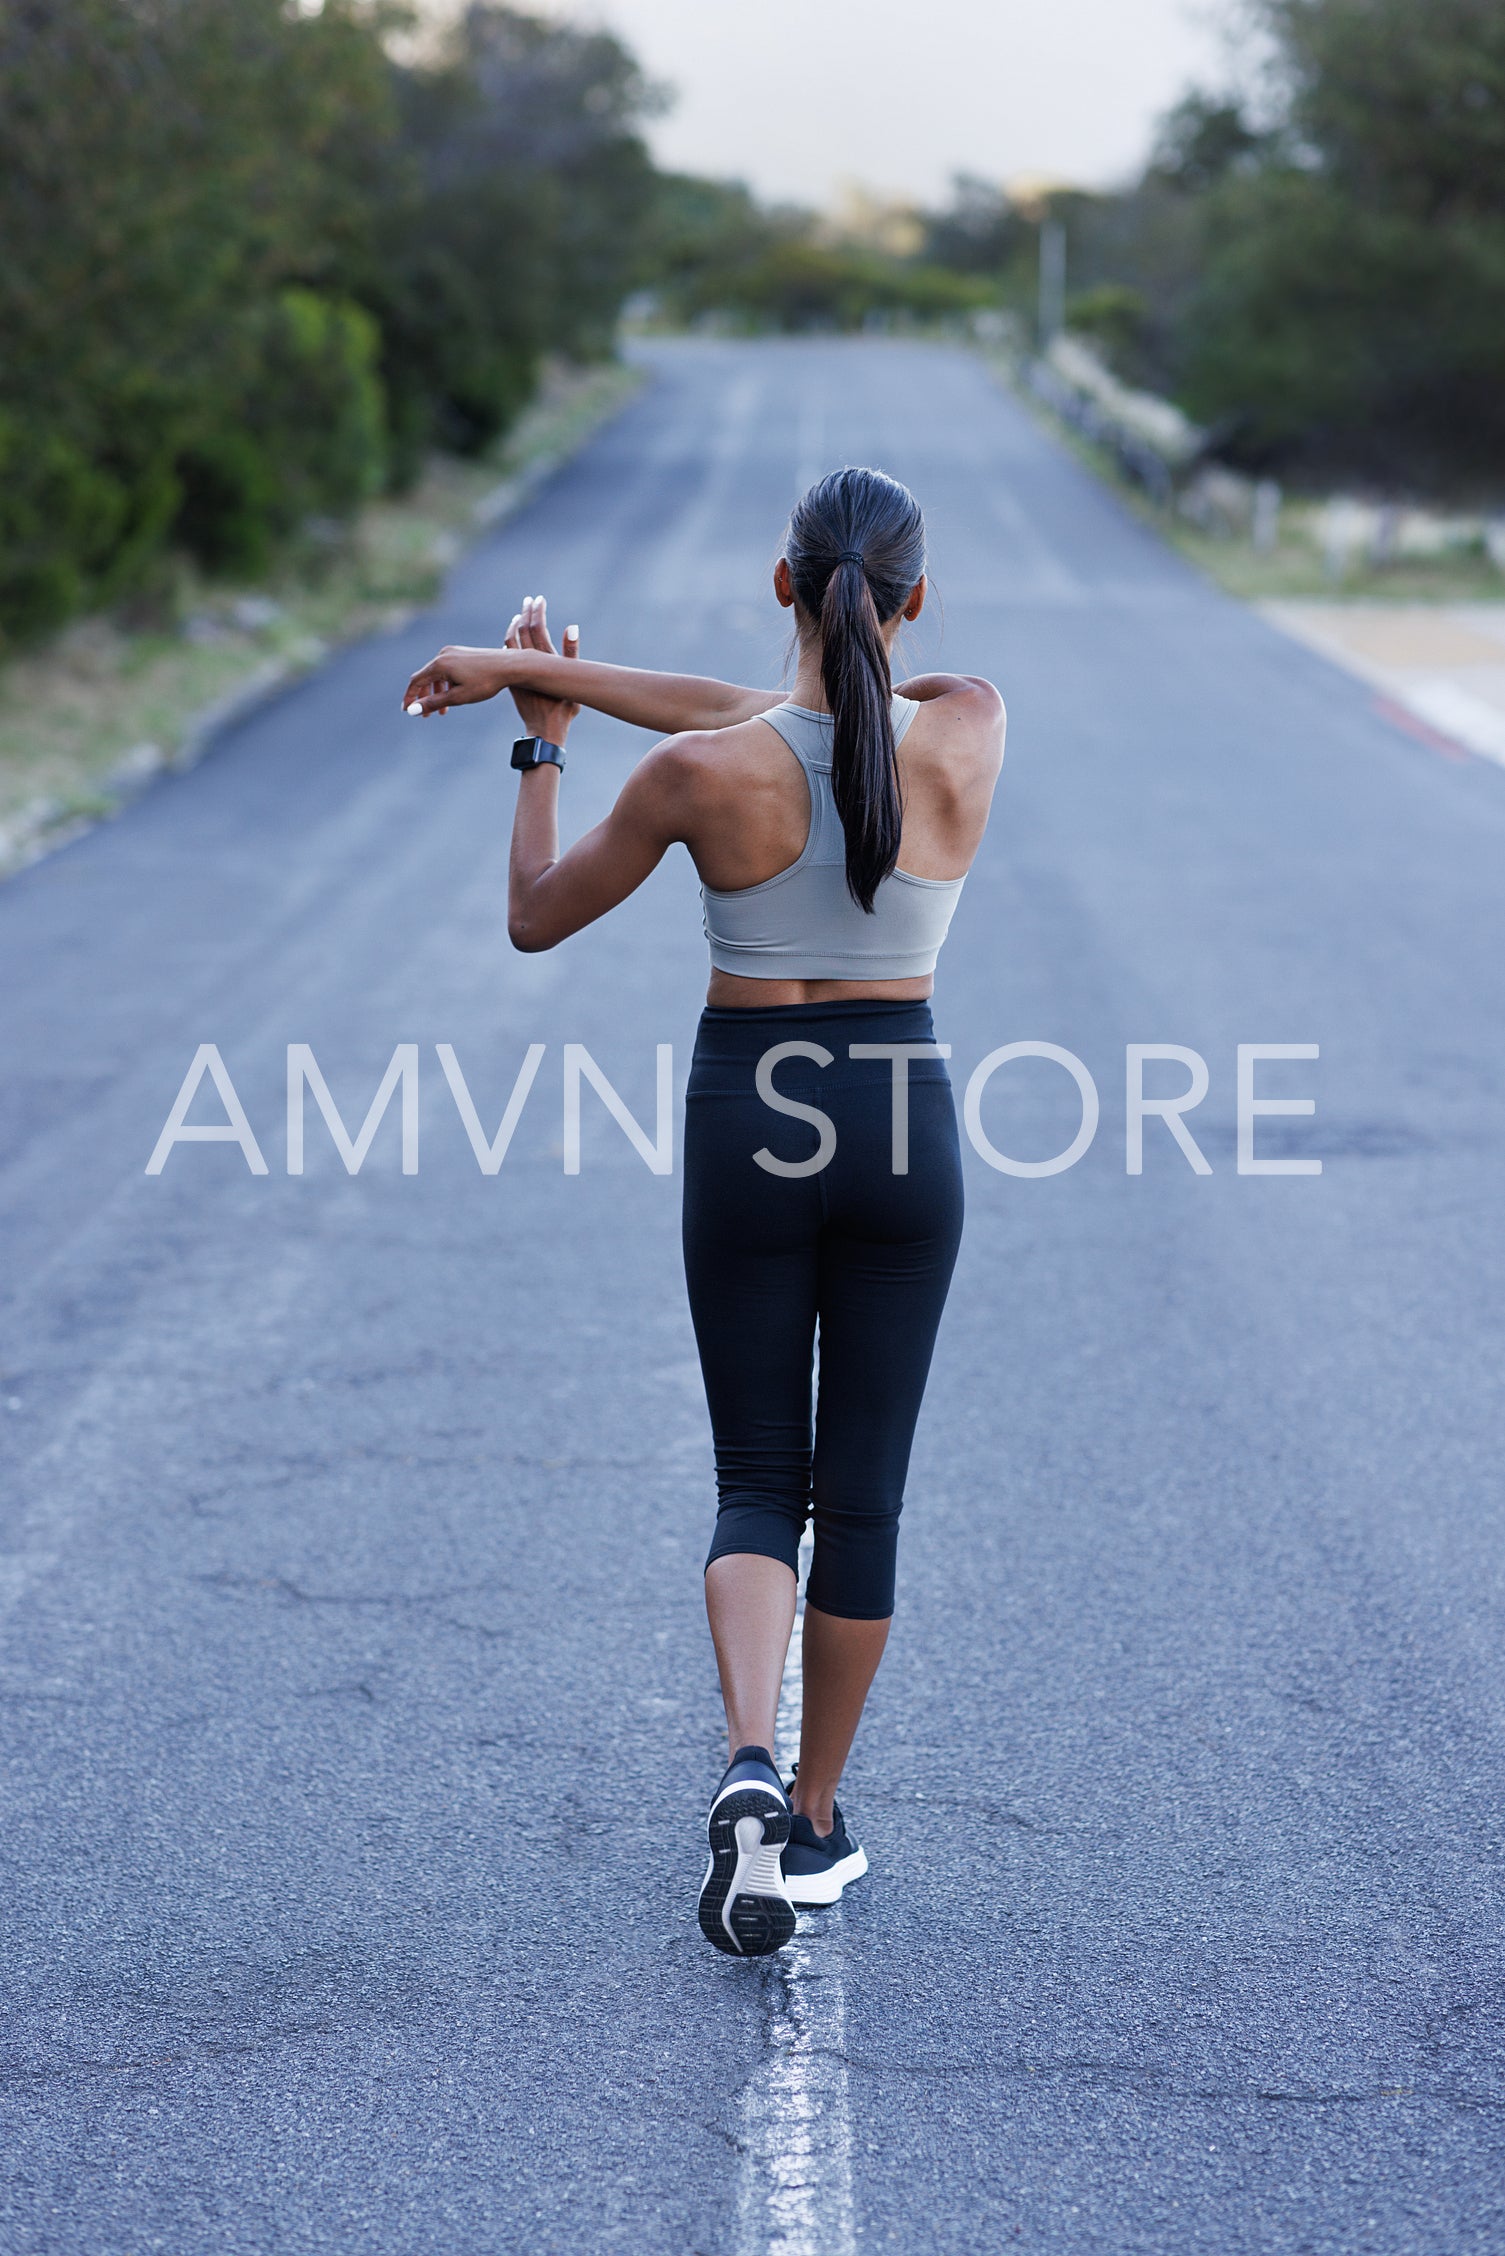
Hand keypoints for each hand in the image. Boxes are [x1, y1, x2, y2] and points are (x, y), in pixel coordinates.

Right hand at [402, 644, 507, 716]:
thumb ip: (433, 703)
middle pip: (426, 677)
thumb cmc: (485, 682)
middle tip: (426, 716)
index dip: (410, 697)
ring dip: (437, 693)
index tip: (407, 711)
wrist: (510, 666)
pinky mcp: (463, 653)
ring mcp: (454, 652)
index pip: (416, 681)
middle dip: (425, 697)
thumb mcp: (458, 697)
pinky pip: (448, 670)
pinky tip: (453, 696)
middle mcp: (444, 654)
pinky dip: (446, 684)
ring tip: (442, 711)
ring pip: (438, 675)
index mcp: (439, 664)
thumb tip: (413, 710)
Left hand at [505, 593, 579, 742]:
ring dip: (515, 626)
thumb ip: (572, 652)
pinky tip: (511, 638)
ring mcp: (517, 672)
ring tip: (519, 615)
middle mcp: (527, 663)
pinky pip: (506, 656)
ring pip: (511, 641)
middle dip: (526, 613)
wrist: (544, 731)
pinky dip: (509, 643)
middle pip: (523, 630)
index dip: (537, 611)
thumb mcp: (573, 681)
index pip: (537, 628)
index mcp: (543, 660)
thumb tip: (572, 626)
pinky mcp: (511, 681)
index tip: (539, 599)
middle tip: (529, 600)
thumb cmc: (564, 710)